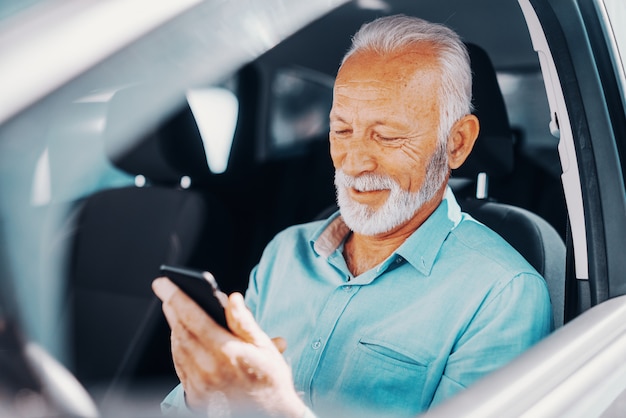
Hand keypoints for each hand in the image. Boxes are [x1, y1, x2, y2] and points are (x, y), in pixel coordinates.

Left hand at [152, 277, 305, 416]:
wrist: (269, 417)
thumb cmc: (271, 381)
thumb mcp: (265, 348)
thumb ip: (244, 322)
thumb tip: (232, 299)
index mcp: (227, 352)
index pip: (194, 317)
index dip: (177, 297)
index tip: (164, 283)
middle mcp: (209, 369)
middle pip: (181, 331)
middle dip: (172, 308)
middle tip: (166, 292)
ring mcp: (199, 385)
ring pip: (177, 349)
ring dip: (173, 327)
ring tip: (174, 311)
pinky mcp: (195, 397)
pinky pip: (179, 367)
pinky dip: (177, 349)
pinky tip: (181, 339)